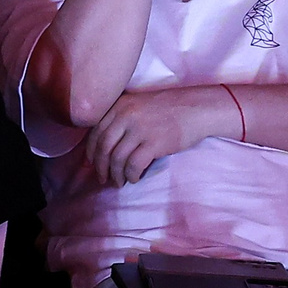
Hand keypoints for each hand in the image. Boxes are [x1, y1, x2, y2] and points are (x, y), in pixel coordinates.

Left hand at [86, 86, 217, 186]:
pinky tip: (134, 178)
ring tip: (119, 182)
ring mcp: (139, 129)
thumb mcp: (139, 105)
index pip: (96, 132)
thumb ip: (121, 119)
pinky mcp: (154, 143)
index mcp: (120, 106)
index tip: (92, 163)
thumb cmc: (169, 109)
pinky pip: (133, 165)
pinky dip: (131, 175)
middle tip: (102, 178)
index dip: (91, 151)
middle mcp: (126, 115)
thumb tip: (105, 146)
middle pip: (103, 147)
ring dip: (115, 175)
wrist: (197, 109)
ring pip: (116, 158)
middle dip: (100, 166)